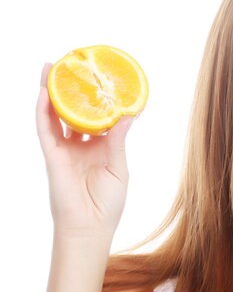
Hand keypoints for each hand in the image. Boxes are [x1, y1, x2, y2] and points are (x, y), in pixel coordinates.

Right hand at [36, 63, 132, 243]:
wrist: (90, 227)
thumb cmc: (108, 202)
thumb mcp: (119, 167)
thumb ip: (119, 141)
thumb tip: (130, 115)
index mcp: (99, 147)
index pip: (95, 117)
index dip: (96, 99)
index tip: (100, 78)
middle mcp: (79, 145)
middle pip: (71, 110)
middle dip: (69, 89)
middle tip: (70, 64)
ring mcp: (64, 149)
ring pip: (54, 114)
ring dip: (51, 92)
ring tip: (50, 68)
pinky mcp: (52, 156)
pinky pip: (45, 129)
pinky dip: (43, 111)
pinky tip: (44, 93)